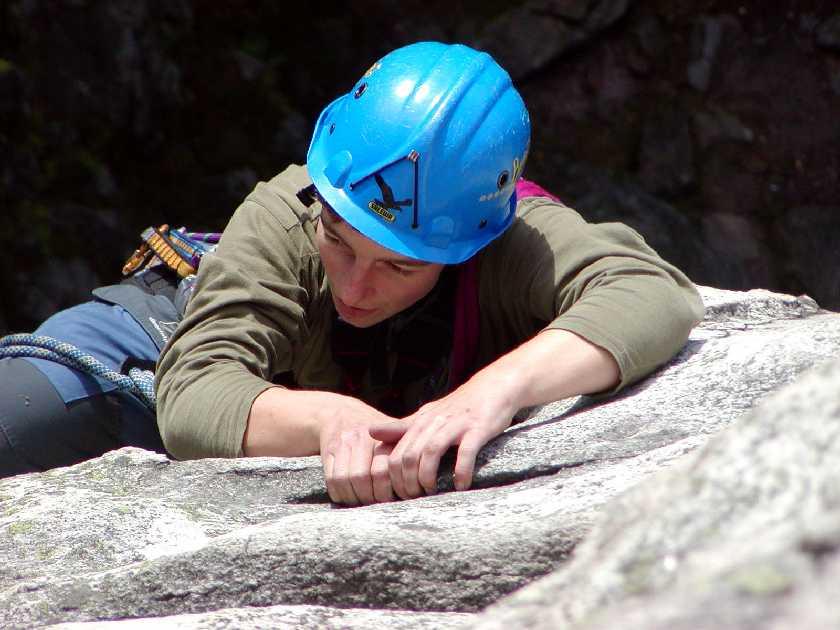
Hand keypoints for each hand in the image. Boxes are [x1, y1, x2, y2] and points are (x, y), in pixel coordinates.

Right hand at [318, 394, 398, 505]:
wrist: (341, 413)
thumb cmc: (376, 431)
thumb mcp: (394, 434)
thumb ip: (409, 452)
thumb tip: (427, 479)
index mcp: (383, 436)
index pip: (383, 472)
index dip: (387, 492)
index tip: (394, 500)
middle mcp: (362, 437)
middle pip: (363, 478)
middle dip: (370, 497)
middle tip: (378, 505)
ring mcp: (343, 442)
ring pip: (345, 480)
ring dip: (354, 498)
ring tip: (363, 502)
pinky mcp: (329, 450)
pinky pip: (332, 479)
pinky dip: (340, 494)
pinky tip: (349, 496)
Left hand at [369, 373, 517, 498]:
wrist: (493, 387)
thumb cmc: (459, 407)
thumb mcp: (428, 414)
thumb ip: (402, 426)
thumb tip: (370, 431)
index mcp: (420, 421)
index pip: (394, 454)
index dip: (393, 479)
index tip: (400, 495)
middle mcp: (433, 422)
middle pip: (409, 456)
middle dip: (408, 482)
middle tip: (414, 497)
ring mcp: (455, 425)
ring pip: (430, 452)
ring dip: (427, 477)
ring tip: (431, 492)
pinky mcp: (477, 429)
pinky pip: (465, 453)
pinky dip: (461, 472)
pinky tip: (461, 485)